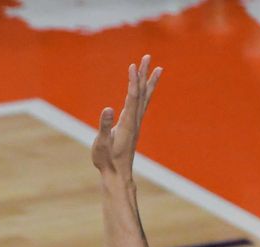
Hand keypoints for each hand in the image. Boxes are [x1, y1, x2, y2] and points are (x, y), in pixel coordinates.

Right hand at [92, 54, 161, 175]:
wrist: (117, 175)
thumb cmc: (107, 161)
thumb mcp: (101, 144)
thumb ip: (104, 127)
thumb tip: (108, 109)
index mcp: (127, 123)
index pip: (132, 97)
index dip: (133, 81)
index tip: (134, 65)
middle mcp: (134, 122)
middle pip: (141, 94)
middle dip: (144, 75)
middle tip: (148, 57)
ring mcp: (135, 124)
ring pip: (144, 99)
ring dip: (149, 82)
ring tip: (157, 68)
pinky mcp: (132, 128)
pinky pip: (141, 106)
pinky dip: (144, 94)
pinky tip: (145, 90)